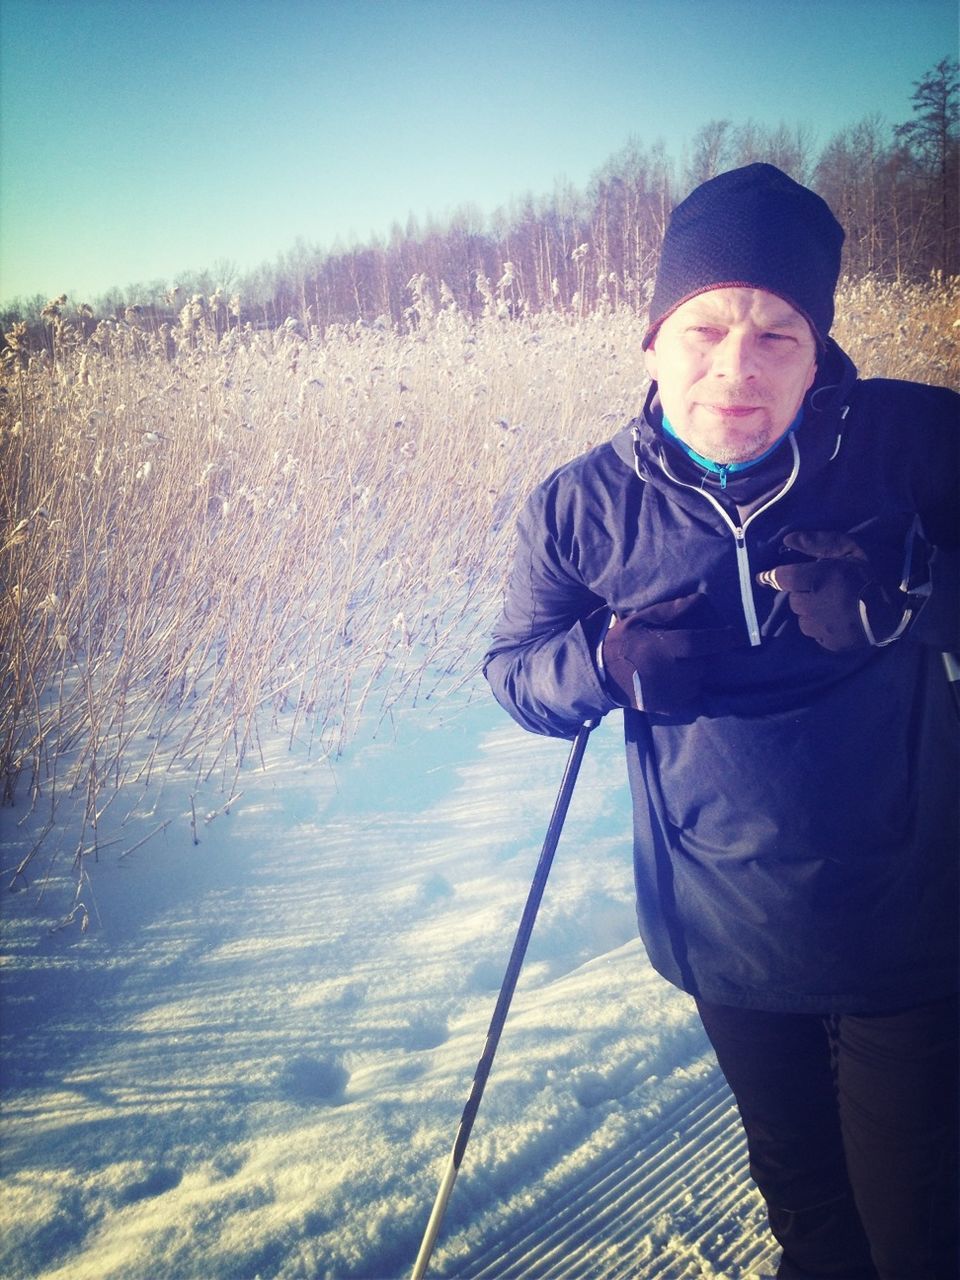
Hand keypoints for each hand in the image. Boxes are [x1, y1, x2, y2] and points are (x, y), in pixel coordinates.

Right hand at [602, 593, 737, 712]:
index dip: (723, 639)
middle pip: (704, 663)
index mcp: (664, 647)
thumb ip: (671, 610)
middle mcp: (671, 672)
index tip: (738, 635)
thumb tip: (700, 599)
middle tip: (688, 650)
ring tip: (678, 665)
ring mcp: (671, 693)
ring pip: (699, 680)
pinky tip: (674, 680)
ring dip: (695, 672)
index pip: (701, 643)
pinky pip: (691, 696)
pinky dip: (689, 687)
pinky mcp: (669, 707)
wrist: (604, 674)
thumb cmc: (625, 641)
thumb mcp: (643, 618)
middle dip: (702, 656)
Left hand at [756, 530, 910, 651]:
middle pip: (794, 599)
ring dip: (810, 612)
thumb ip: (818, 543)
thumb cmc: (879, 569)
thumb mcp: (852, 548)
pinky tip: (838, 619)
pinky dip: (822, 628)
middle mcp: (817, 604)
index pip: (782, 578)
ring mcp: (825, 627)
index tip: (762, 577)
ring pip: (802, 619)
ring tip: (831, 605)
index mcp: (821, 578)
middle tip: (822, 587)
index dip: (770, 577)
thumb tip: (787, 540)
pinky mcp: (833, 644)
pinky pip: (816, 635)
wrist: (907, 602)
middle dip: (802, 592)